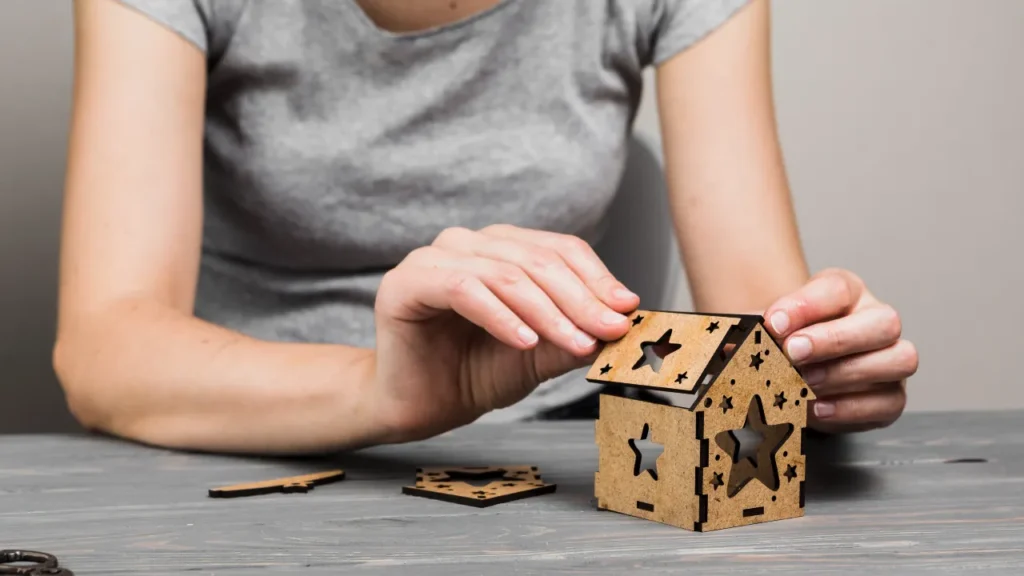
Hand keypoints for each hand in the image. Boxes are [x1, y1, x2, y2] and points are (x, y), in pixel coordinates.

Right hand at [371, 225, 638, 441]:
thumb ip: (575, 334)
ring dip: (547, 311)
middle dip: (580, 299)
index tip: (627, 311)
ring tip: (575, 342)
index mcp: (500, 247)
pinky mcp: (407, 282)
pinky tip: (525, 341)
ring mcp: (433, 257)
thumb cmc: (473, 373)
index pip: (560, 249)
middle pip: (537, 259)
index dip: (597, 278)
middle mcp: (467, 243)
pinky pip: (463, 289)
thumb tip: (623, 322)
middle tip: (609, 331)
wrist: (420, 406)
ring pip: (505, 273)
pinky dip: (501, 316)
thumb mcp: (539, 354)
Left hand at [763, 268, 918, 433]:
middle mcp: (878, 321)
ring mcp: (892, 359)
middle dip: (834, 339)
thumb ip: (757, 329)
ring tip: (805, 382)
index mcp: (849, 293)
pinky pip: (888, 403)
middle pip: (883, 322)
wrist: (803, 366)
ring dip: (845, 374)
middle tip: (792, 353)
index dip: (805, 306)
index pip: (838, 289)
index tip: (773, 323)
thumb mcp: (774, 326)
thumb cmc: (793, 339)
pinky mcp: (892, 397)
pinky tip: (818, 408)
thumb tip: (731, 343)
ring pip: (898, 360)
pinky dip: (851, 408)